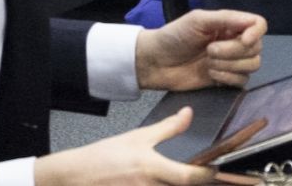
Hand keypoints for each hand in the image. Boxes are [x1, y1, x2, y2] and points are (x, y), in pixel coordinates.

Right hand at [32, 106, 217, 185]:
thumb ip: (168, 128)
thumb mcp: (139, 137)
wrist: (75, 176)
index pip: (188, 177)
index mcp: (152, 168)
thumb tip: (188, 113)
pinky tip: (165, 183)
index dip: (207, 175)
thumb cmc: (106, 156)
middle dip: (196, 184)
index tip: (216, 169)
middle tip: (206, 175)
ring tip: (182, 179)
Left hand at [135, 9, 266, 91]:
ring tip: (208, 64)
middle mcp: (234, 42)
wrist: (155, 63)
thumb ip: (227, 18)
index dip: (256, 33)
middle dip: (233, 52)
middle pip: (256, 48)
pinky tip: (211, 76)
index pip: (259, 25)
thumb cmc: (174, 36)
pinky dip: (227, 78)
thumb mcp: (198, 19)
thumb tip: (253, 26)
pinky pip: (241, 82)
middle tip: (209, 51)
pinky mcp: (225, 80)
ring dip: (230, 66)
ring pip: (251, 66)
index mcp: (230, 24)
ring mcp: (230, 62)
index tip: (244, 39)